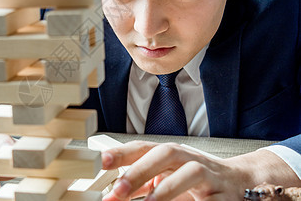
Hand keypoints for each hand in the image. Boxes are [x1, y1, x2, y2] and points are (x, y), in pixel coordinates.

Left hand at [101, 141, 298, 200]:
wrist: (241, 183)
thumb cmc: (196, 180)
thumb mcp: (167, 177)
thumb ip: (142, 184)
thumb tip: (111, 195)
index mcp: (172, 154)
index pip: (144, 147)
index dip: (122, 152)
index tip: (101, 162)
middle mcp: (189, 159)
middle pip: (166, 154)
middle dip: (141, 170)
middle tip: (118, 190)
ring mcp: (210, 175)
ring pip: (191, 173)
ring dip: (167, 189)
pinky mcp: (225, 195)